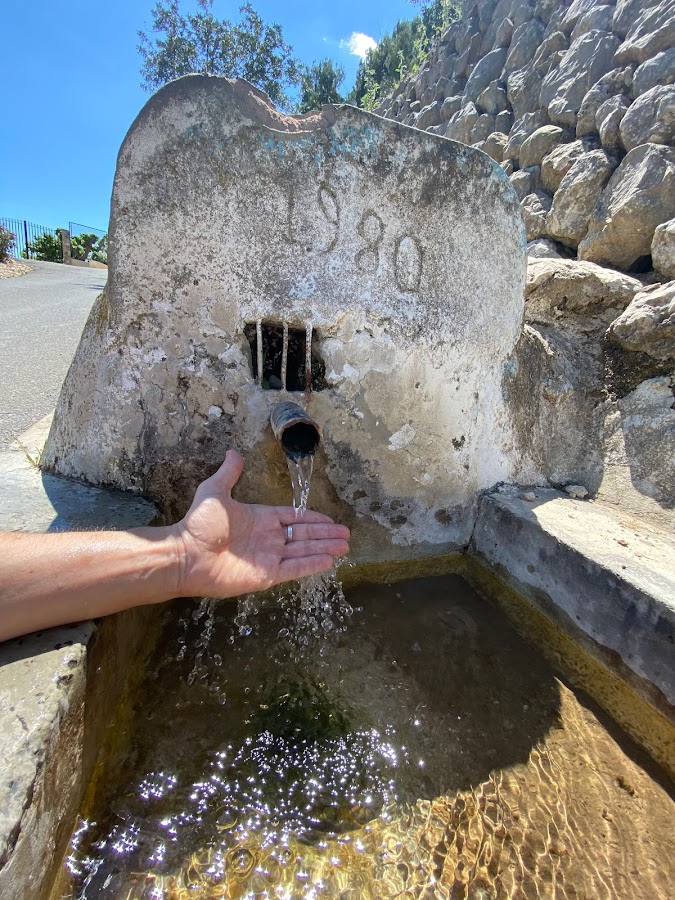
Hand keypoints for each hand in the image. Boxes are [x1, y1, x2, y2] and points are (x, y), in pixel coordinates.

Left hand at [172, 450, 349, 597]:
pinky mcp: (266, 575)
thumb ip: (229, 473)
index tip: (330, 520)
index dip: (312, 518)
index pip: (293, 518)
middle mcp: (267, 538)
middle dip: (325, 534)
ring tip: (345, 547)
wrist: (187, 555)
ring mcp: (267, 557)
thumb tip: (234, 453)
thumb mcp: (215, 491)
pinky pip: (294, 569)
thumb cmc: (199, 525)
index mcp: (260, 518)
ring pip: (303, 551)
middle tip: (346, 534)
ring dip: (324, 548)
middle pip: (303, 535)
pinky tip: (328, 561)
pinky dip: (311, 565)